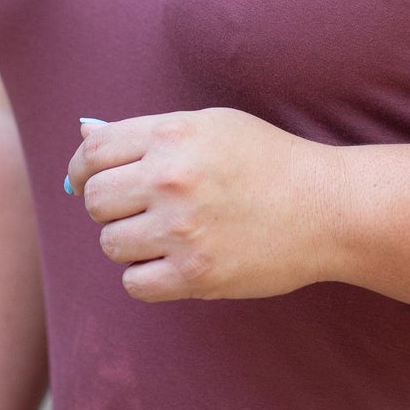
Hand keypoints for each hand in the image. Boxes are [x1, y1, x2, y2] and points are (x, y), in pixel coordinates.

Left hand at [66, 108, 331, 303]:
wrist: (328, 208)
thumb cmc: (268, 161)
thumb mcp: (212, 126)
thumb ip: (149, 132)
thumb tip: (83, 135)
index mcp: (173, 134)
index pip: (93, 152)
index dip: (81, 169)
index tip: (85, 183)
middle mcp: (172, 178)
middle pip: (95, 200)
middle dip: (111, 207)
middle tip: (139, 211)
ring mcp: (182, 229)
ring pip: (111, 243)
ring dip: (130, 243)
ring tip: (166, 236)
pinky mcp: (196, 274)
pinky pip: (135, 284)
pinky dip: (147, 278)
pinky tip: (173, 263)